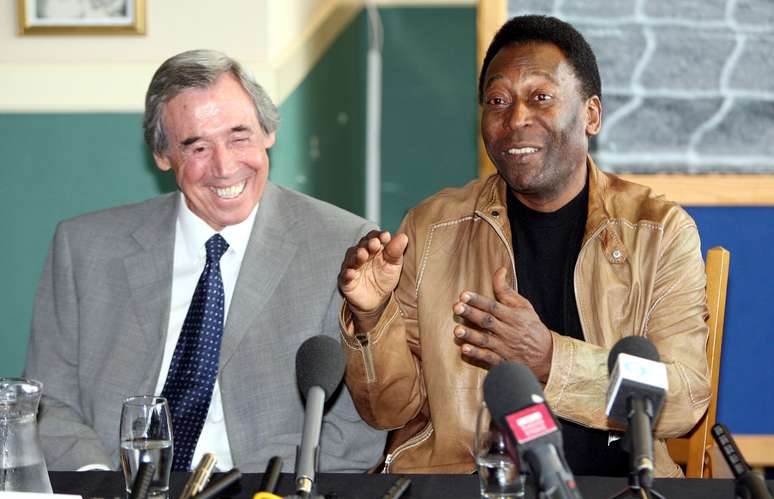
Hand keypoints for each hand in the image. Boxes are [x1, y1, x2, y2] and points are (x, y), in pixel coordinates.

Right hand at [339, 230, 407, 330]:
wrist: (376, 301)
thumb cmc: (384, 279)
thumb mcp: (394, 266)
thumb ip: (396, 252)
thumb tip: (403, 237)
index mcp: (374, 248)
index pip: (374, 237)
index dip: (379, 236)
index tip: (386, 236)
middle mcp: (361, 254)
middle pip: (362, 245)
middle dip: (368, 244)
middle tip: (374, 243)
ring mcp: (352, 267)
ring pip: (351, 258)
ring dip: (357, 256)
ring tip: (363, 254)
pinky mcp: (346, 281)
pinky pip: (345, 276)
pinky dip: (347, 274)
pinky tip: (351, 273)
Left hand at [452, 267, 552, 381]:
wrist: (546, 356)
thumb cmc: (531, 327)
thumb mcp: (523, 306)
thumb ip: (506, 290)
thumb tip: (499, 270)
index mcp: (513, 316)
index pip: (493, 306)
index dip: (478, 300)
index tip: (464, 295)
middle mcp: (508, 331)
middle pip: (487, 321)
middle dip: (471, 314)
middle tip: (457, 307)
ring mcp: (504, 347)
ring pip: (485, 340)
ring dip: (471, 335)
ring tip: (457, 330)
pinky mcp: (502, 361)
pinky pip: (488, 358)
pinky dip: (477, 354)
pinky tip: (464, 349)